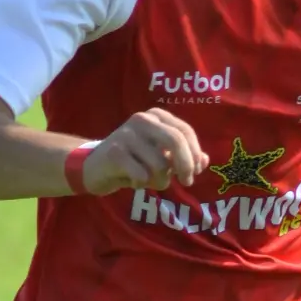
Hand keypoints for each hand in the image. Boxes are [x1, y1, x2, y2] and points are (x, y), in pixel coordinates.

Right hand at [80, 110, 208, 193]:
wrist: (95, 167)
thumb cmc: (133, 161)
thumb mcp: (160, 156)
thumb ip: (183, 157)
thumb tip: (205, 160)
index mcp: (156, 116)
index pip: (185, 131)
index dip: (195, 153)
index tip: (196, 172)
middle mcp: (143, 119)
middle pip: (176, 141)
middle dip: (186, 165)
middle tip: (187, 182)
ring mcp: (127, 134)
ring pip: (160, 164)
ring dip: (160, 180)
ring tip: (148, 180)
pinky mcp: (115, 151)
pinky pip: (142, 174)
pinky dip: (142, 184)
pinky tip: (133, 182)